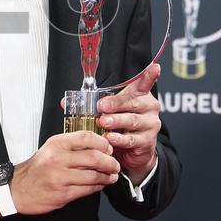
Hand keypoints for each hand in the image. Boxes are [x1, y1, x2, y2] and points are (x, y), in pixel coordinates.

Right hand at [8, 131, 120, 215]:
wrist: (17, 189)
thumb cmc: (37, 169)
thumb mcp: (51, 149)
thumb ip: (72, 145)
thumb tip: (98, 146)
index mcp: (56, 143)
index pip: (86, 137)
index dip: (103, 143)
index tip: (109, 148)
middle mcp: (58, 158)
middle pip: (94, 157)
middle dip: (110, 162)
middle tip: (114, 165)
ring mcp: (60, 177)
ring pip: (94, 175)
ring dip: (107, 176)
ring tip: (111, 176)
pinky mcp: (63, 194)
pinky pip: (88, 189)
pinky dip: (98, 186)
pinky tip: (101, 184)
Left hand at [97, 63, 161, 183]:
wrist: (132, 152)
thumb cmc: (121, 127)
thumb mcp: (108, 112)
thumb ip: (90, 104)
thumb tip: (66, 102)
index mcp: (139, 96)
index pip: (144, 83)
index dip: (149, 75)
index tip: (154, 67)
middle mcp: (148, 108)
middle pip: (132, 102)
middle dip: (115, 103)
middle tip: (102, 107)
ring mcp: (149, 124)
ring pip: (132, 120)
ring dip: (116, 121)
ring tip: (103, 122)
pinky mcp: (147, 141)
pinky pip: (132, 139)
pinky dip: (120, 139)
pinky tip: (111, 138)